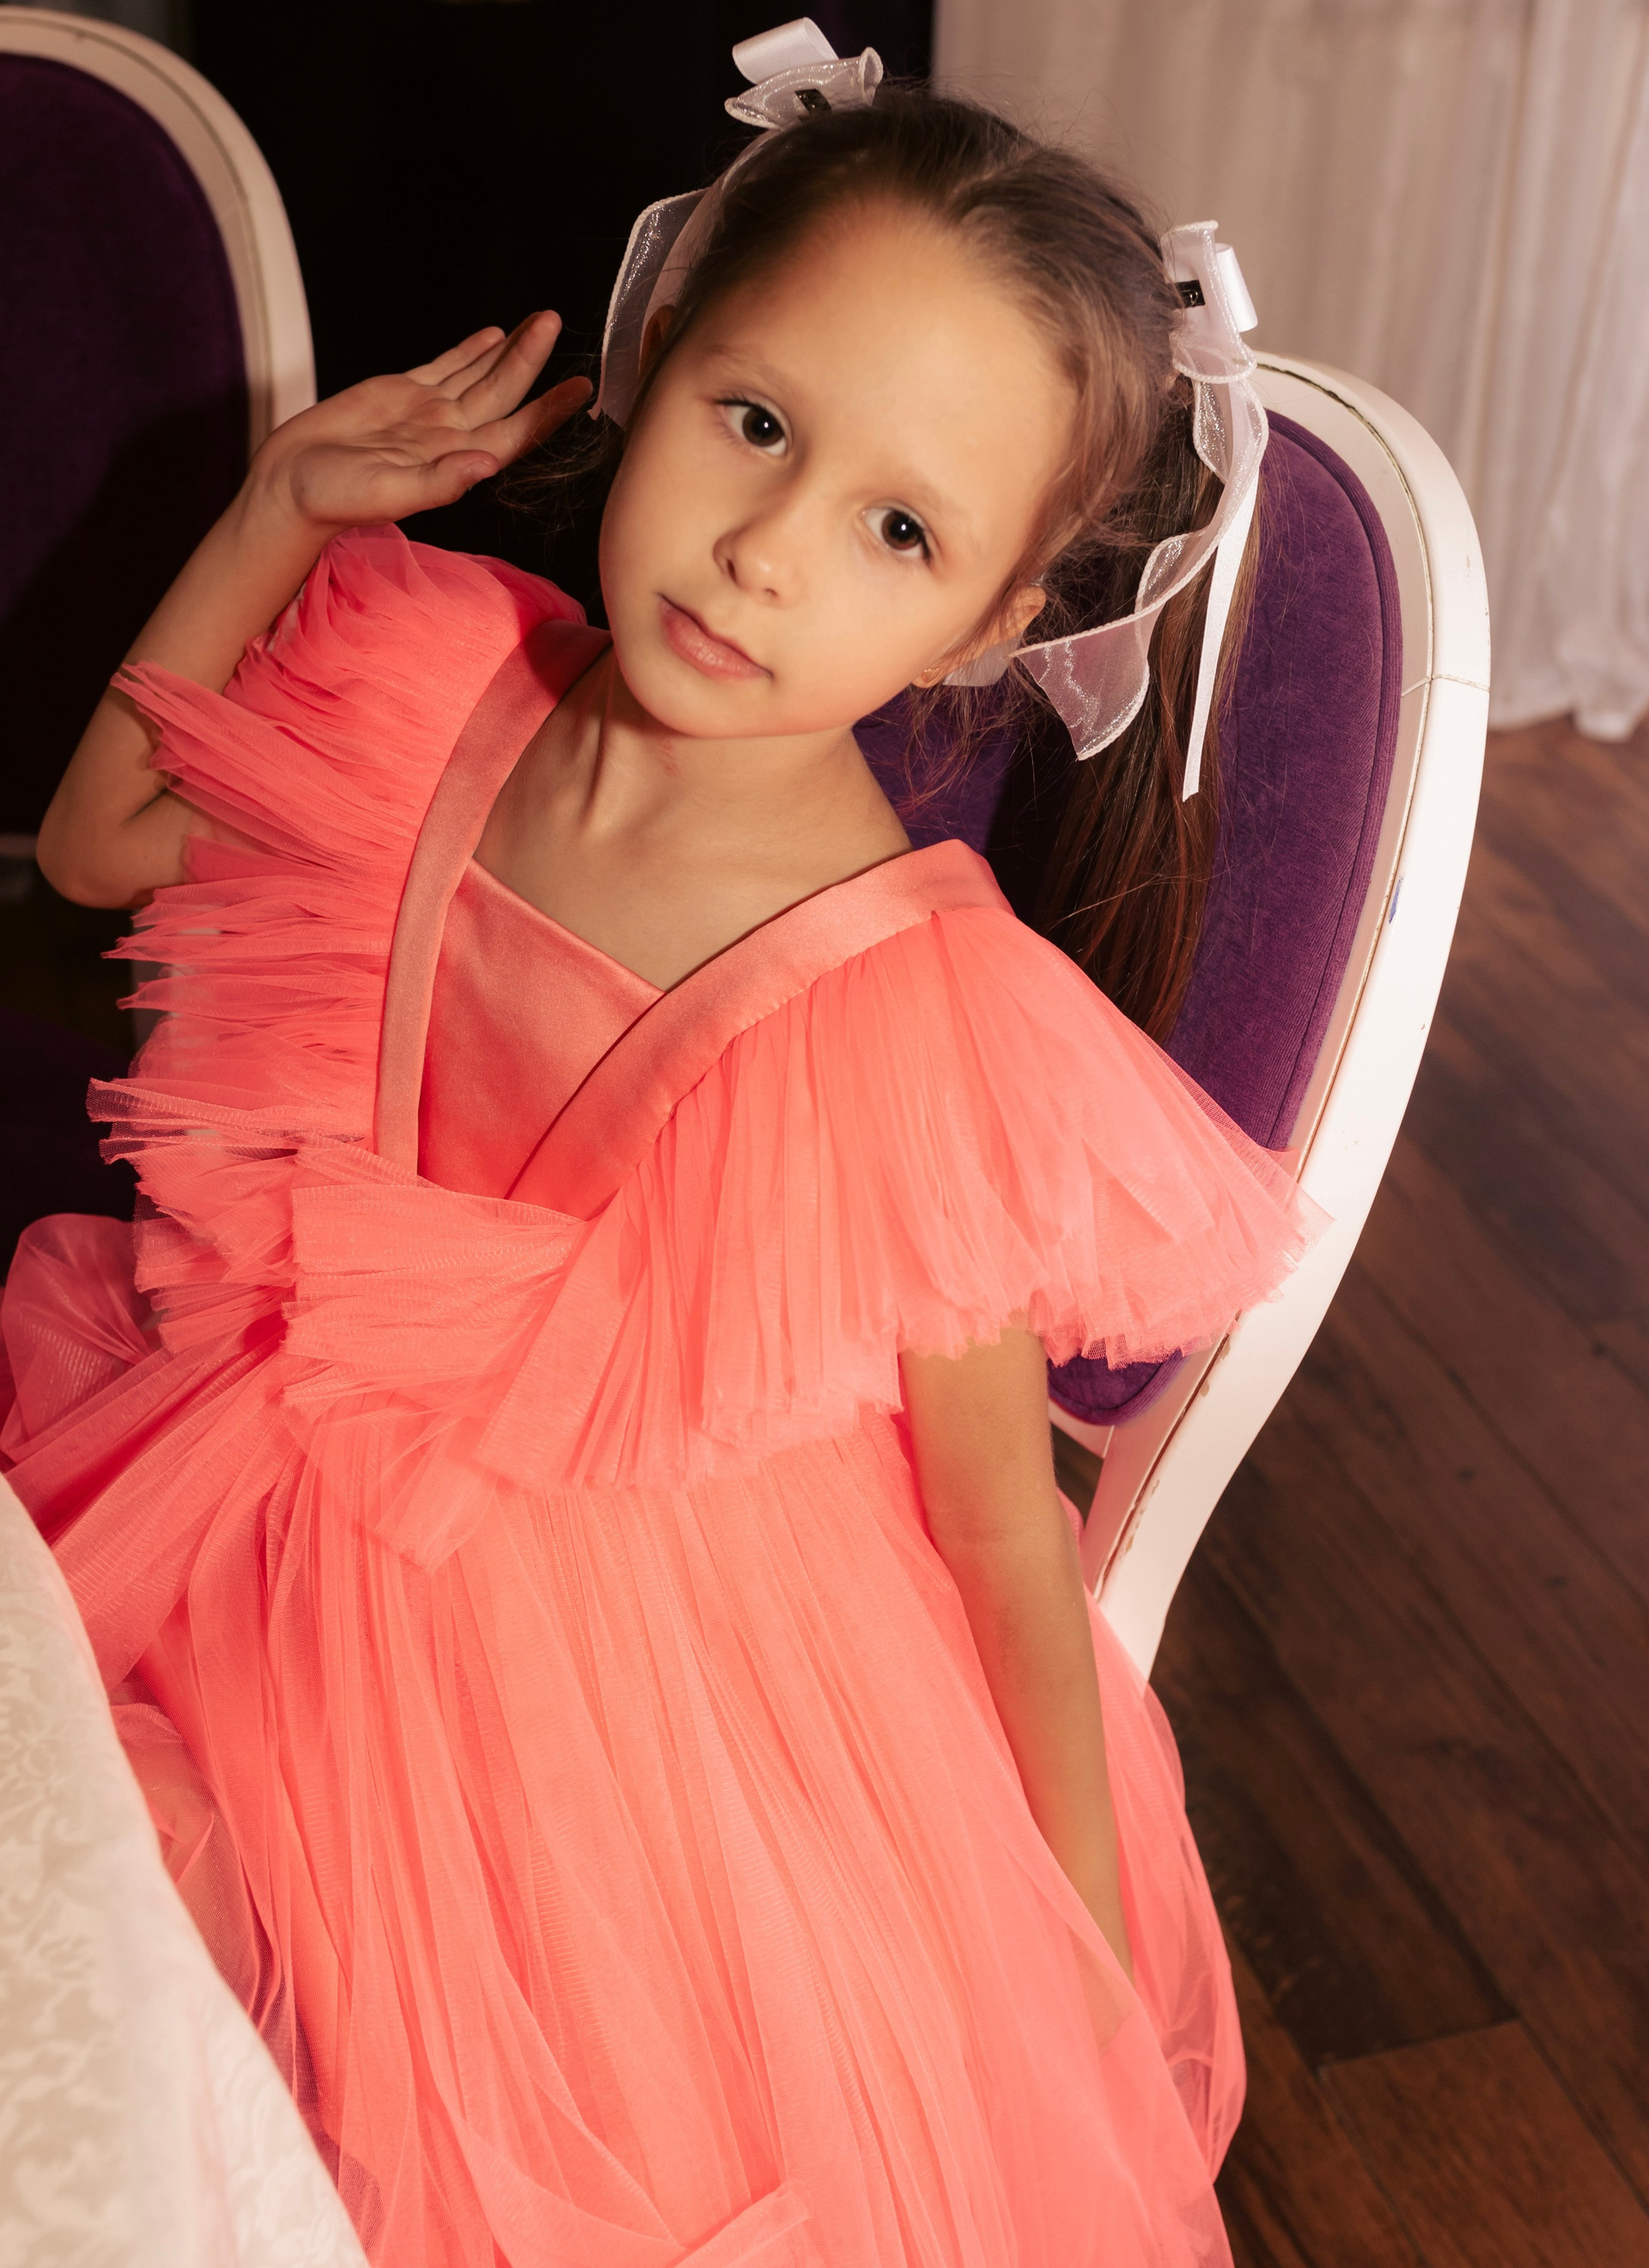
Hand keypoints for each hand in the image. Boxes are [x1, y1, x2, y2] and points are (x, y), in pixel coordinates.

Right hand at [250, 312, 591, 534]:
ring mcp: (428, 413)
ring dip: (510, 350)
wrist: (292, 485)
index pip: (515, 432)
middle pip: (503, 392)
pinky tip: (495, 334)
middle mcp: (449, 435)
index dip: (549, 411)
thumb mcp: (388, 493)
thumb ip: (440, 482)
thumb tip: (488, 464)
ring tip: (540, 322)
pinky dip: (471, 350)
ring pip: (479, 374)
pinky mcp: (400, 392)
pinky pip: (446, 366)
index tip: (581, 389)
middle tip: (556, 323)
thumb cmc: (335, 499)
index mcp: (454, 461)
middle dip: (532, 359)